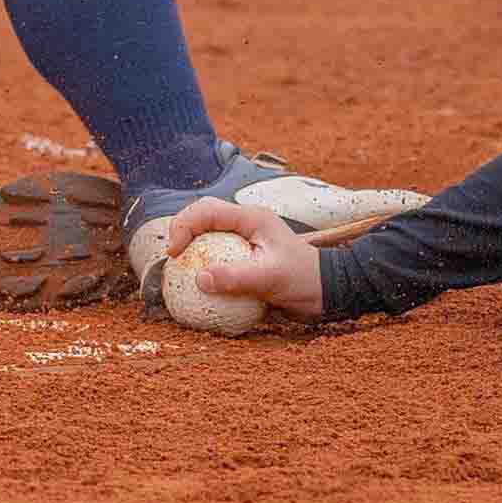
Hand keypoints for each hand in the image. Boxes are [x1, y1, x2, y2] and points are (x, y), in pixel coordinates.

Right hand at [140, 196, 323, 332]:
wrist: (329, 292)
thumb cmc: (304, 281)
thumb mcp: (270, 279)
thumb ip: (236, 277)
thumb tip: (199, 279)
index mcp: (251, 218)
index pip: (206, 210)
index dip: (183, 226)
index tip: (174, 253)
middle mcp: (246, 224)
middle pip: (202, 216)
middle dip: (181, 231)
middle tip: (172, 258)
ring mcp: (246, 240)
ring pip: (208, 234)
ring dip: (191, 247)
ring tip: (178, 270)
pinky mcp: (246, 256)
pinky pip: (217, 255)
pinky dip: (204, 265)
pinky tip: (197, 287)